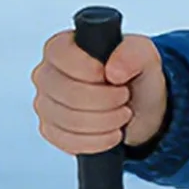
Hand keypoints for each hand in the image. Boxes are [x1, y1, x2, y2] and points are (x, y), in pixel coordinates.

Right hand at [32, 30, 167, 155]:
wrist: (137, 106)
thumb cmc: (132, 75)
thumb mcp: (143, 55)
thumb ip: (132, 54)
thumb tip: (113, 71)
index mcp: (61, 47)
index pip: (61, 56)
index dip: (90, 70)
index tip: (112, 77)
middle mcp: (47, 74)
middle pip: (67, 93)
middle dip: (106, 100)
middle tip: (124, 96)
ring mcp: (46, 104)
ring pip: (70, 120)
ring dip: (106, 121)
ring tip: (122, 113)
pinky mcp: (51, 130)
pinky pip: (69, 141)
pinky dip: (99, 140)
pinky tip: (112, 132)